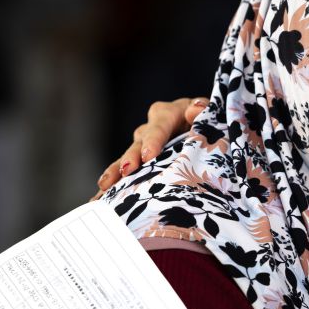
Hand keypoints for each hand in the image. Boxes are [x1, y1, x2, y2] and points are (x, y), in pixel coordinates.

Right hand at [90, 97, 208, 199]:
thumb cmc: (206, 122)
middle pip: (139, 141)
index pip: (160, 124)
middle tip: (127, 170)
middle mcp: (150, 128)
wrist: (201, 130)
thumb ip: (202, 111)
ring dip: (116, 171)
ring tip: (106, 186)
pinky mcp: (138, 162)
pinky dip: (114, 185)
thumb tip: (195, 109)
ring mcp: (141, 146)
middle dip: (132, 156)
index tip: (149, 155)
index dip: (154, 139)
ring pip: (127, 157)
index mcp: (167, 113)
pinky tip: (101, 199)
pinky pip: (123, 173)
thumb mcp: (208, 114)